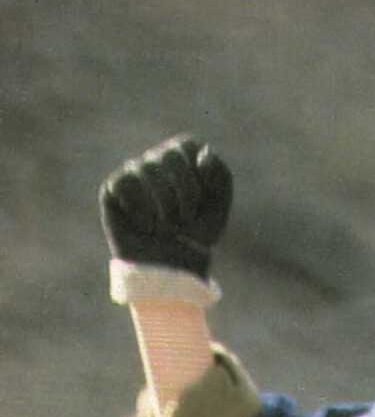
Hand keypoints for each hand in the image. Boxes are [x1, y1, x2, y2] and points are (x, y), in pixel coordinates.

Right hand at [99, 137, 232, 278]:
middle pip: (169, 157)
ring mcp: (133, 172)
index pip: (188, 146)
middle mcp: (155, 158)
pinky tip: (146, 227)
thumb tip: (203, 152)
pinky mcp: (113, 188)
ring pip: (148, 170)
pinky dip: (142, 212)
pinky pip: (126, 184)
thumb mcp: (218, 207)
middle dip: (184, 194)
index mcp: (182, 157)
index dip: (197, 179)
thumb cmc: (196, 237)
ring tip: (165, 228)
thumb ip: (221, 175)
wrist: (171, 270)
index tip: (199, 204)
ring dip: (165, 209)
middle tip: (184, 220)